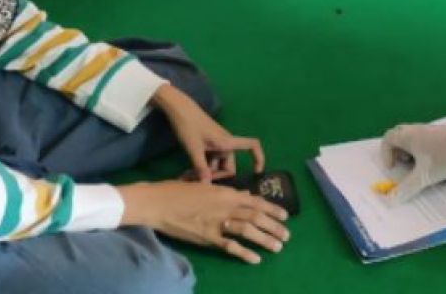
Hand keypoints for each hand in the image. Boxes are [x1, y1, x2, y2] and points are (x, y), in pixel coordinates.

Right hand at [120, 180, 289, 264]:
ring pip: (247, 231)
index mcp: (227, 193)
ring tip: (277, 247)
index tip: (286, 216)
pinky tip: (255, 259)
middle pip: (256, 217)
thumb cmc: (180, 191)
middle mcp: (226, 207)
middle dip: (274, 226)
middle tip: (287, 236)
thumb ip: (228, 192)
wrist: (158, 202)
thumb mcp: (207, 187)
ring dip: (265, 239)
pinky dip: (244, 253)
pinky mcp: (207, 237)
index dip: (273, 209)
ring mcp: (217, 222)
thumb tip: (246, 195)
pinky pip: (229, 246)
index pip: (256, 201)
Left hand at [153, 84, 263, 181]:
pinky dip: (202, 167)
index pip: (252, 146)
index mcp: (228, 143)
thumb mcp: (194, 148)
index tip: (256, 172)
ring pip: (217, 165)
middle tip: (197, 182)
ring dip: (206, 173)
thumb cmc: (189, 126)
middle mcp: (226, 144)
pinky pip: (210, 160)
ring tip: (187, 178)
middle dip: (215, 176)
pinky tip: (188, 173)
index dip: (258, 158)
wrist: (179, 109)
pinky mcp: (208, 145)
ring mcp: (217, 145)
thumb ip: (201, 167)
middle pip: (228, 166)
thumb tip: (207, 186)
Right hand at [380, 121, 445, 202]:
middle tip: (404, 168)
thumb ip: (407, 188)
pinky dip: (421, 153)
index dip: (386, 154)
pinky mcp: (439, 134)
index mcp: (409, 135)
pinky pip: (423, 142)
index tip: (393, 169)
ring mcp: (428, 130)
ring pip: (412, 140)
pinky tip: (431, 166)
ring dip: (410, 154)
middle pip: (398, 138)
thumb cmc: (445, 157)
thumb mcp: (425, 176)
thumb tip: (391, 200)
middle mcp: (416, 130)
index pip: (388, 139)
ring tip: (418, 169)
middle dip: (397, 154)